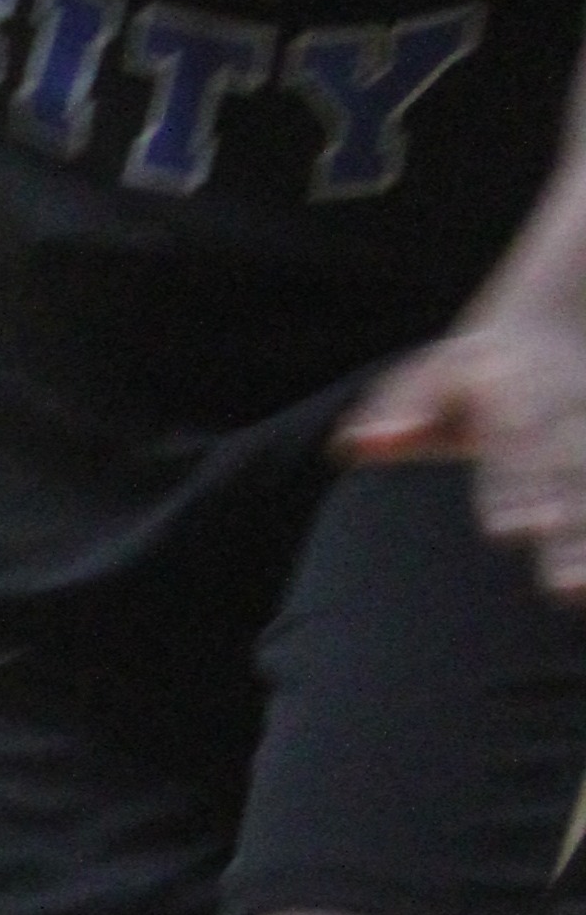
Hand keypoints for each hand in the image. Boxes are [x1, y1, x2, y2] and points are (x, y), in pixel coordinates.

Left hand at [340, 305, 585, 596]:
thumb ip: (393, 414)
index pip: (513, 442)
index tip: (509, 532)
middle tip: (563, 588)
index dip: (513, 488)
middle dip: (569, 530)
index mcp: (509, 389)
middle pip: (567, 474)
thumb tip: (351, 448)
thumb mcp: (430, 375)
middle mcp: (564, 410)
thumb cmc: (474, 369)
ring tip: (582, 595)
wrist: (562, 319)